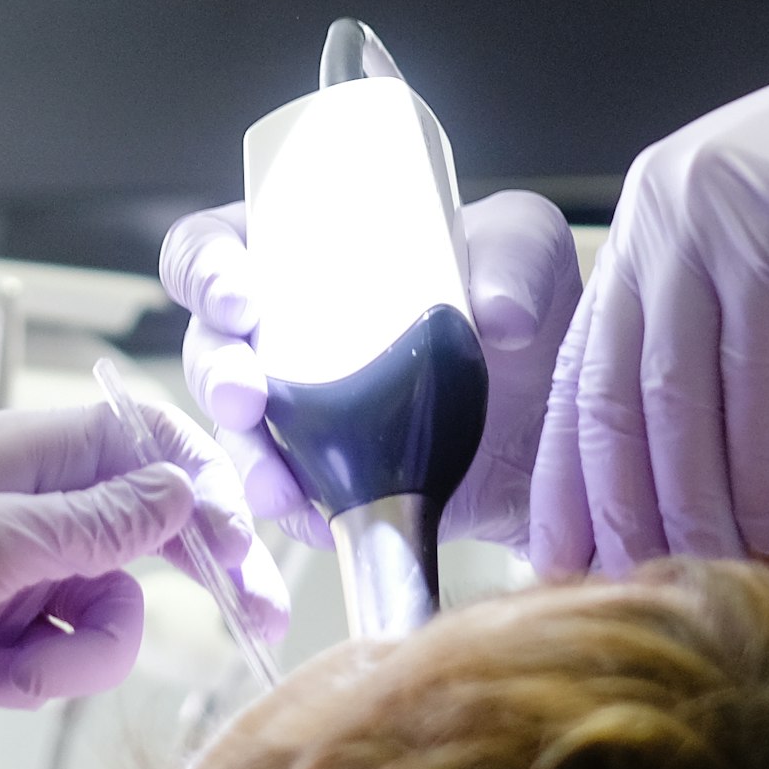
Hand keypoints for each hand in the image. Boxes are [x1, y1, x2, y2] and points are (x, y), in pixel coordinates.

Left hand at [0, 401, 271, 768]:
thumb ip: (93, 522)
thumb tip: (179, 490)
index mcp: (28, 453)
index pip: (147, 445)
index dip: (205, 488)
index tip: (244, 545)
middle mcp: (31, 502)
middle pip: (150, 532)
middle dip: (190, 582)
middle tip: (253, 624)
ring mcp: (16, 566)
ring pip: (109, 609)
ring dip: (69, 657)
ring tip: (0, 668)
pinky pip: (59, 653)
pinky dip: (27, 679)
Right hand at [161, 187, 580, 549]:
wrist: (564, 411)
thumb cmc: (527, 301)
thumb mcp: (528, 249)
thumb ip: (516, 257)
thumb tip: (498, 313)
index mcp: (303, 251)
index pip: (214, 245)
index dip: (204, 269)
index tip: (238, 297)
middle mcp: (284, 329)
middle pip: (209, 347)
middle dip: (215, 374)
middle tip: (246, 396)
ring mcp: (302, 410)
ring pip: (238, 433)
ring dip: (245, 459)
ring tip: (277, 487)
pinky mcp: (333, 477)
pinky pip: (290, 499)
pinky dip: (298, 514)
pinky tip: (323, 522)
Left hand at [532, 0, 768, 572]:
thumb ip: (719, 354)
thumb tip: (675, 484)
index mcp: (648, 226)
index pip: (584, 368)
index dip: (568, 472)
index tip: (561, 558)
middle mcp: (659, 212)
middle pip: (613, 386)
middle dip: (616, 501)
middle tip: (624, 587)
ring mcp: (708, 214)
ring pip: (674, 388)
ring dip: (687, 498)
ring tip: (699, 570)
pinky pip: (752, 373)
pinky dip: (756, 461)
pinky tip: (766, 524)